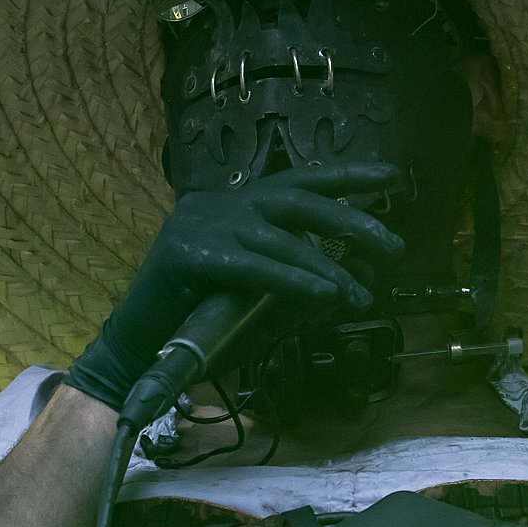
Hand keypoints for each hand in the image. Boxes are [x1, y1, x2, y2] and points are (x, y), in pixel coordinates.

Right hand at [64, 162, 405, 409]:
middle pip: (295, 199)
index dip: (343, 176)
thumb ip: (296, 284)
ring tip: (358, 293)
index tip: (389, 175)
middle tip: (393, 244)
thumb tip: (350, 281)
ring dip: (326, 267)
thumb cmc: (197, 326)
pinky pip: (253, 266)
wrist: (135, 351)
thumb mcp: (256, 299)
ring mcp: (199, 223)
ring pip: (279, 238)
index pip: (295, 182)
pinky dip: (294, 280)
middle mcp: (216, 203)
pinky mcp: (187, 254)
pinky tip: (325, 295)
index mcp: (232, 204)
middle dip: (349, 218)